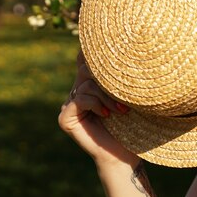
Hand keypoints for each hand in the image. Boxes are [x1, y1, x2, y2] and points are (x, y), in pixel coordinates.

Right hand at [58, 51, 138, 166]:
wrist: (124, 155)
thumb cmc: (132, 125)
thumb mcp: (128, 97)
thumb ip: (119, 77)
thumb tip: (125, 52)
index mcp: (91, 85)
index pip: (85, 61)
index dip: (89, 51)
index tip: (99, 41)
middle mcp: (77, 92)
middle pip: (87, 70)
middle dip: (108, 81)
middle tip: (125, 99)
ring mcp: (69, 105)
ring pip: (86, 85)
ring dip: (107, 97)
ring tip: (122, 111)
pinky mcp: (65, 118)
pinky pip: (80, 99)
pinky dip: (96, 104)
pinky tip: (106, 114)